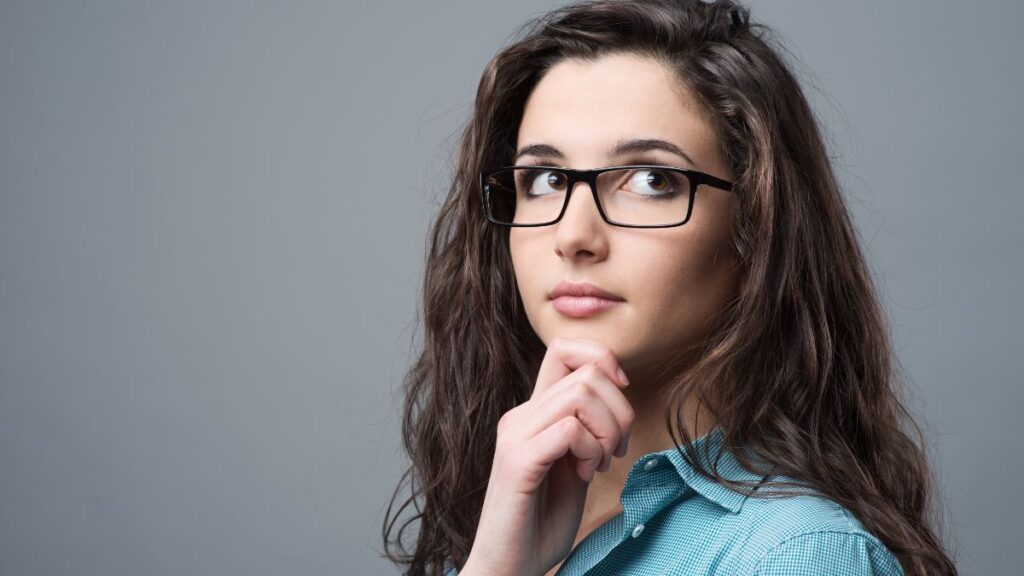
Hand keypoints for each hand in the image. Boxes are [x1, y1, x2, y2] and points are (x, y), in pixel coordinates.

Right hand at [462, 338, 634, 575]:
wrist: (508, 566)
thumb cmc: (541, 523)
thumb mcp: (575, 466)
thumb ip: (588, 432)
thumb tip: (619, 397)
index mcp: (533, 413)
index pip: (563, 349)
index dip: (602, 358)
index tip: (621, 396)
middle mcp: (520, 415)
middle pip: (586, 372)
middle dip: (619, 410)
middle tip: (615, 450)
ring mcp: (515, 435)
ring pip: (581, 393)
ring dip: (607, 430)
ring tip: (599, 463)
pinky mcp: (518, 460)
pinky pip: (570, 429)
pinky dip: (592, 450)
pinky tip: (585, 474)